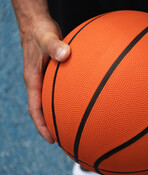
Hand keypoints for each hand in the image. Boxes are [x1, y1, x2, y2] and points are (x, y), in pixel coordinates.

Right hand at [20, 17, 69, 142]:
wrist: (37, 25)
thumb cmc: (41, 32)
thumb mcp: (47, 38)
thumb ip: (55, 46)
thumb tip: (65, 54)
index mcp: (33, 80)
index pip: (35, 109)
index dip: (42, 125)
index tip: (52, 140)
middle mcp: (38, 84)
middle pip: (44, 111)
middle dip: (53, 128)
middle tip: (67, 143)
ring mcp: (45, 81)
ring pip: (51, 104)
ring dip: (60, 117)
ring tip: (75, 131)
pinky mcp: (53, 76)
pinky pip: (59, 94)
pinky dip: (68, 103)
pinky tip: (82, 107)